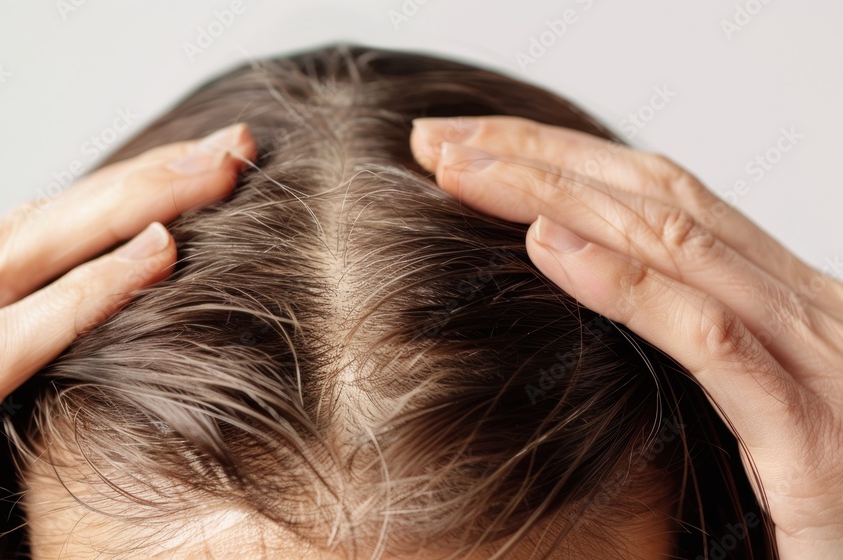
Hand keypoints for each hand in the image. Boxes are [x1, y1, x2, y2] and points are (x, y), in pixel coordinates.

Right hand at [0, 123, 255, 558]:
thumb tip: (87, 339)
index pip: (19, 241)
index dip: (112, 198)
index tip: (199, 170)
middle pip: (24, 233)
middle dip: (134, 183)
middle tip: (230, 147)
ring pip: (9, 265)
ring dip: (125, 212)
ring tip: (216, 175)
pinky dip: (78, 300)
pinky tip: (154, 258)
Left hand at [411, 116, 842, 558]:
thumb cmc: (804, 509)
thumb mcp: (740, 406)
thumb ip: (684, 341)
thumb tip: (578, 287)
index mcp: (780, 301)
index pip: (658, 195)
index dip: (556, 158)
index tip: (463, 145)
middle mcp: (802, 311)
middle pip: (656, 197)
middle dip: (539, 158)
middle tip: (439, 140)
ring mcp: (814, 366)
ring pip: (677, 246)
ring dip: (557, 201)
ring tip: (465, 176)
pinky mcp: (810, 440)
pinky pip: (713, 345)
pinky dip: (630, 290)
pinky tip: (549, 250)